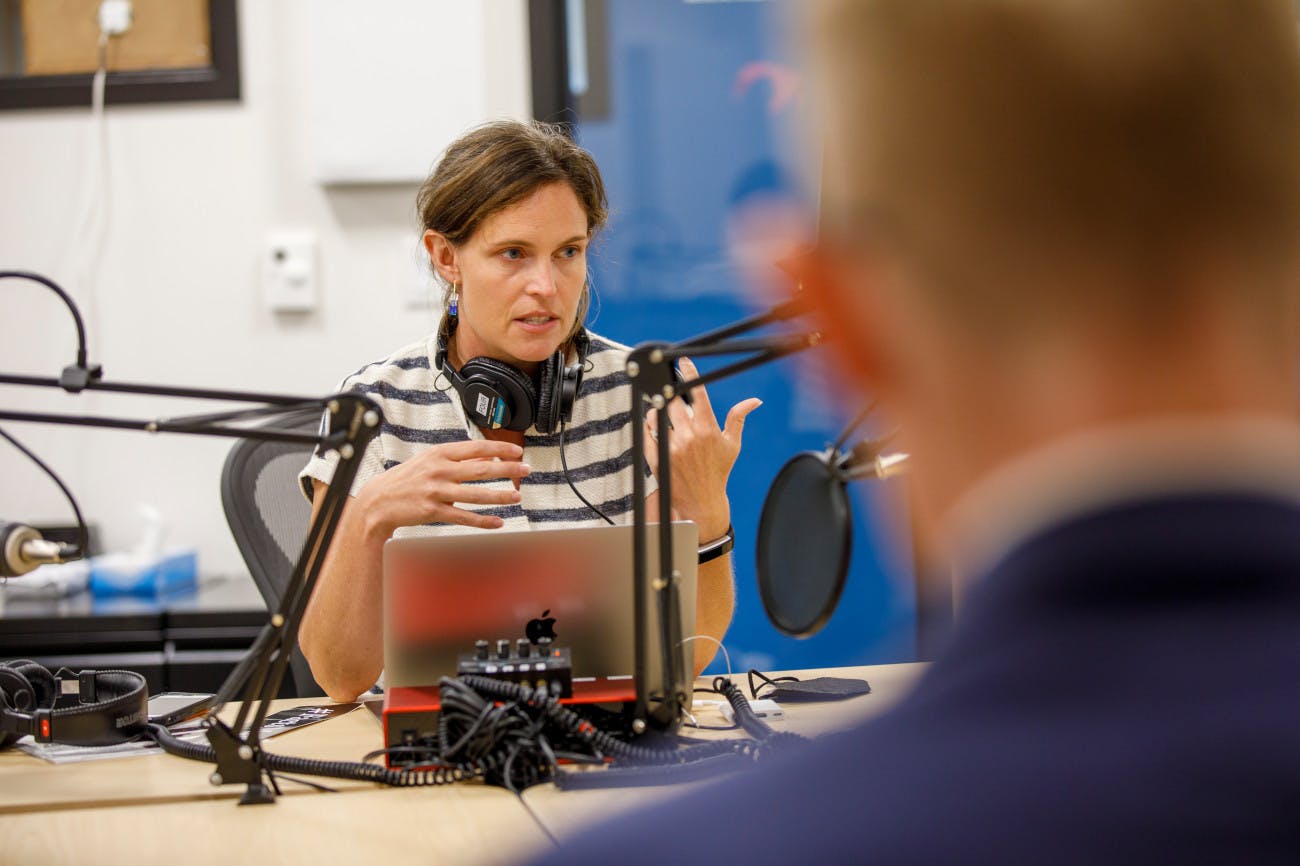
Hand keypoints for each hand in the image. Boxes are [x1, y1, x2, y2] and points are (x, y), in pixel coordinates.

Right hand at [357, 439, 530, 533]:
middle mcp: (439, 470)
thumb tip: (486, 457)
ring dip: (500, 496)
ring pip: (476, 494)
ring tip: (516, 496)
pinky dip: (483, 520)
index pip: (476, 447)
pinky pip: (464, 517)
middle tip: (526, 471)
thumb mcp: (430, 460)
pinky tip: (497, 521)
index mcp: (439, 453)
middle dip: (507, 470)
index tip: (517, 451)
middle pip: (481, 469)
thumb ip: (458, 459)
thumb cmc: (407, 478)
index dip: (500, 449)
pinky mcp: (433, 511)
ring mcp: (436, 491)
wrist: (379, 500)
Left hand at [643, 357, 761, 540]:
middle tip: (670, 392)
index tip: (683, 361)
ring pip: (657, 415)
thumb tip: (754, 401)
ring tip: (663, 411)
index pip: (698, 394)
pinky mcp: (657, 459)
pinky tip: (652, 424)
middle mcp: (689, 437)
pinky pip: (646, 434)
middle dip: (671, 394)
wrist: (702, 501)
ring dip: (657, 409)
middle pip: (673, 402)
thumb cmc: (718, 471)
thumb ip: (739, 419)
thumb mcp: (732, 445)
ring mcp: (672, 448)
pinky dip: (647, 426)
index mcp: (708, 429)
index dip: (690, 374)